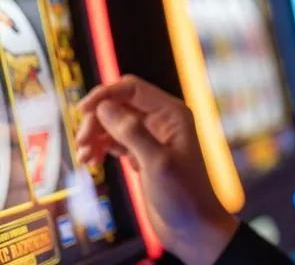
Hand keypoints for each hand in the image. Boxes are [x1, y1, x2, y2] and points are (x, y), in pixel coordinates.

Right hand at [76, 75, 238, 264]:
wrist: (192, 226)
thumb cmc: (184, 194)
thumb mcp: (156, 162)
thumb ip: (131, 132)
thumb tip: (105, 106)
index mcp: (172, 113)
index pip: (132, 88)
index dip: (105, 94)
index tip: (82, 110)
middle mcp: (162, 120)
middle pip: (119, 104)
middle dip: (97, 119)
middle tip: (82, 141)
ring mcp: (150, 136)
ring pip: (113, 122)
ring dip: (95, 134)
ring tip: (85, 156)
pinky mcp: (141, 153)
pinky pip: (114, 140)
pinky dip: (100, 146)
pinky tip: (90, 160)